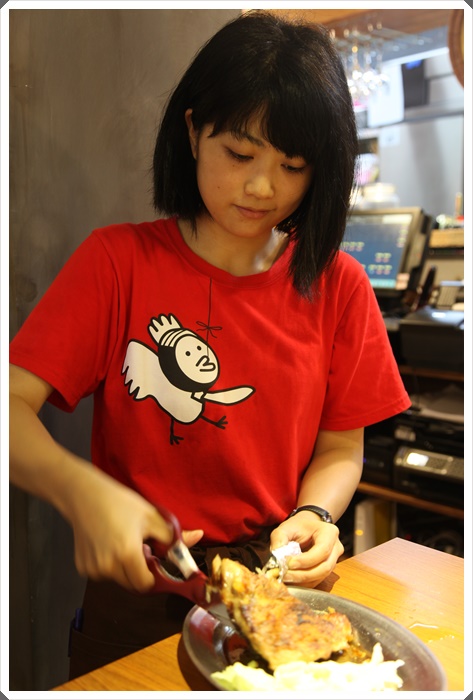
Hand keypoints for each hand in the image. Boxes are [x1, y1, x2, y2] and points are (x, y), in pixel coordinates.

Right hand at [67, 468, 202, 592]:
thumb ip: (174, 535)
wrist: (84, 495)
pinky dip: (110, 564)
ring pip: (119, 579)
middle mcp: (108, 566)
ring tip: (124, 542)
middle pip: (133, 584)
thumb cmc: (119, 502)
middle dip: (141, 571)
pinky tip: (109, 544)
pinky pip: (104, 574)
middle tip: (141, 548)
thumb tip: (199, 537)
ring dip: (126, 568)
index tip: (156, 560)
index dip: (155, 575)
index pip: (147, 585)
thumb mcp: (151, 516)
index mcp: (127, 554)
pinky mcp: (83, 567)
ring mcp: (93, 569)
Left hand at [270, 511, 343, 587]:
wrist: (307, 527)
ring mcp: (335, 559)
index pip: (322, 551)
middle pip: (325, 567)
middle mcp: (336, 547)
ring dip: (303, 581)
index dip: (306, 560)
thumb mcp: (285, 528)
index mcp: (329, 532)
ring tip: (285, 579)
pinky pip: (318, 580)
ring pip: (322, 576)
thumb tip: (277, 558)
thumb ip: (279, 539)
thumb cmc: (297, 526)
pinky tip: (292, 581)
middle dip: (304, 574)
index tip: (288, 564)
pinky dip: (304, 583)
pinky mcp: (328, 569)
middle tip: (285, 575)